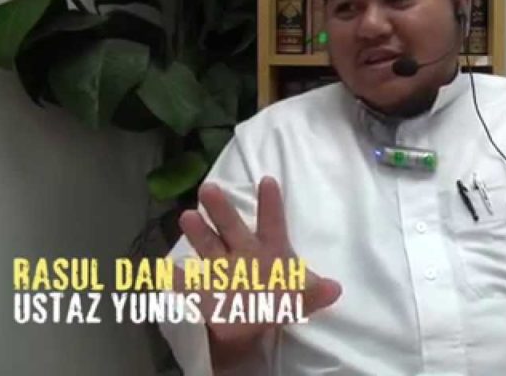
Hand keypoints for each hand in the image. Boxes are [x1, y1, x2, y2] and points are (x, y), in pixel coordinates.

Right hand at [178, 177, 341, 366]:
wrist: (250, 325)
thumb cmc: (277, 299)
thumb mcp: (300, 299)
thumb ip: (314, 293)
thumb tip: (335, 289)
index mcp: (269, 249)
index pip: (272, 223)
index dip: (271, 204)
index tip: (268, 180)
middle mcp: (242, 253)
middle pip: (231, 227)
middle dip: (221, 210)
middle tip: (208, 188)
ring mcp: (221, 270)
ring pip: (208, 248)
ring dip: (199, 234)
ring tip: (187, 216)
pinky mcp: (203, 292)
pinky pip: (189, 284)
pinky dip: (179, 278)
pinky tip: (169, 269)